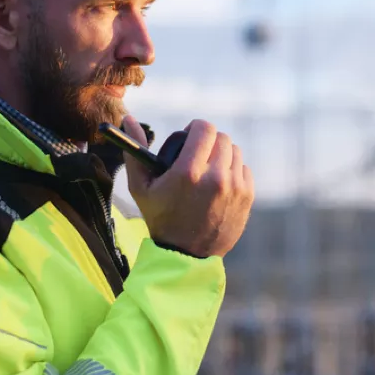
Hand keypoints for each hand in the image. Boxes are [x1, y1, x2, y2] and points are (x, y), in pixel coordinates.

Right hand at [121, 116, 253, 257]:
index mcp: (188, 171)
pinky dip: (232, 171)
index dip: (195, 128)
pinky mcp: (247, 197)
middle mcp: (215, 177)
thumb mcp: (141, 187)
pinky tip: (219, 184)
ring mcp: (234, 187)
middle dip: (208, 141)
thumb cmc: (160, 218)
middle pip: (221, 137)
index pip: (204, 128)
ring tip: (208, 170)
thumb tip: (127, 119)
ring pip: (235, 151)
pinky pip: (244, 169)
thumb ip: (135, 151)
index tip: (189, 138)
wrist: (186, 255)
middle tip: (197, 154)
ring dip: (221, 155)